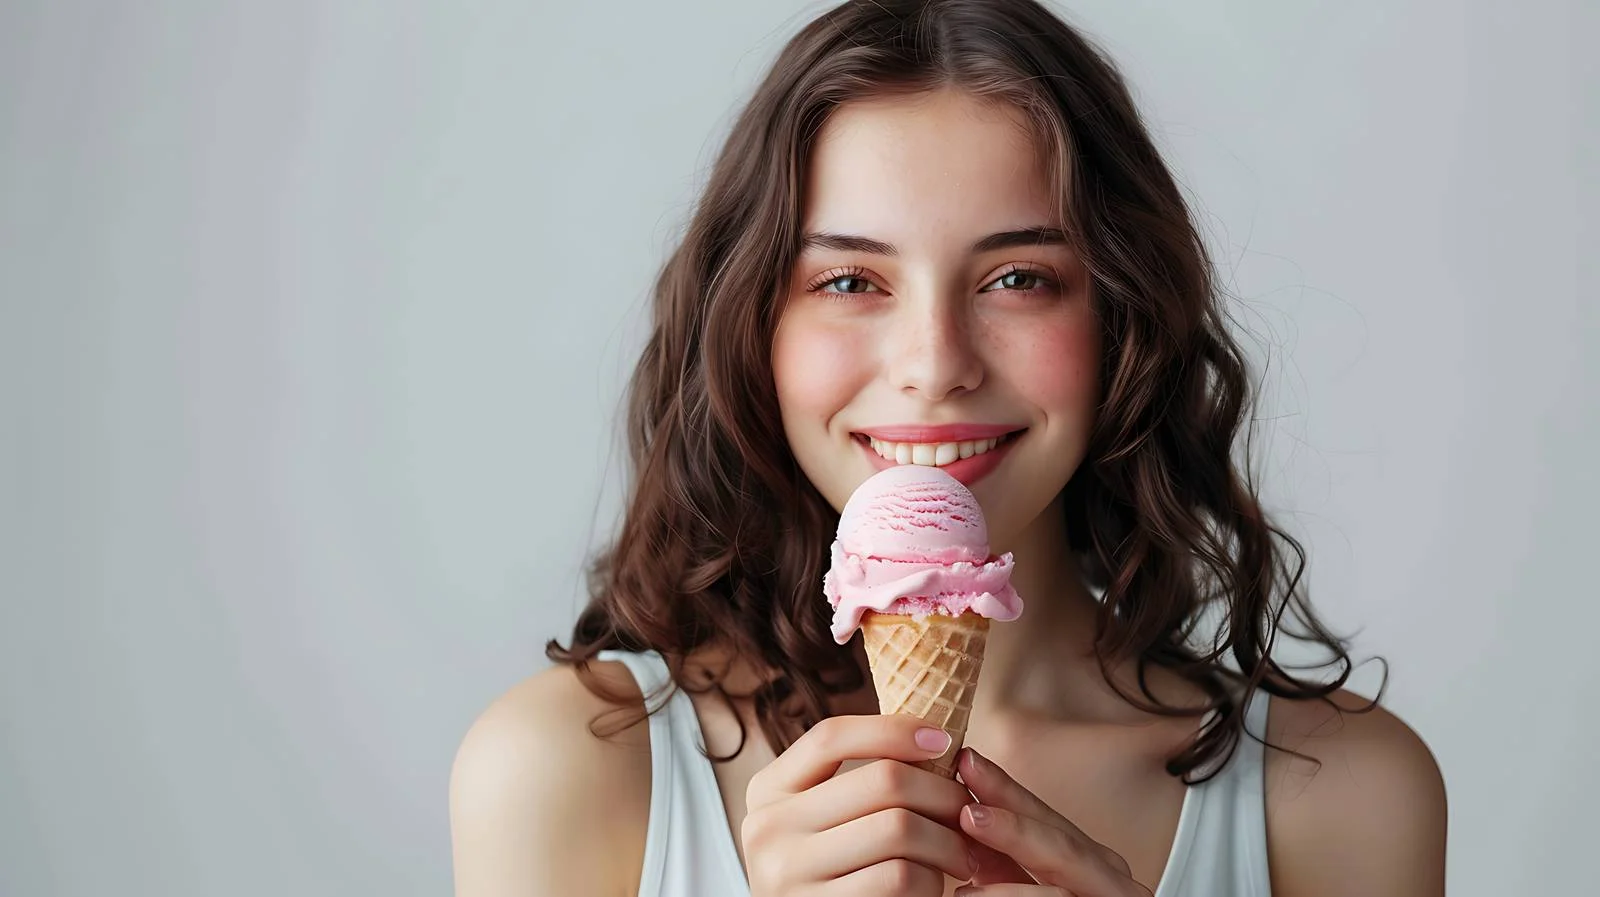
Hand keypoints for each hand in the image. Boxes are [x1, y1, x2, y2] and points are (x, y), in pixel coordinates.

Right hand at [742, 714, 980, 895]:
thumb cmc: (828, 875)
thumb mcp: (816, 821)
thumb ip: (850, 785)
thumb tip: (930, 736)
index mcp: (767, 791)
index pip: (830, 737)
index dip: (893, 729)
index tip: (943, 739)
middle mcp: (768, 827)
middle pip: (880, 780)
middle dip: (942, 792)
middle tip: (967, 811)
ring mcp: (788, 872)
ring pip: (899, 828)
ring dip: (947, 840)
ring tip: (961, 854)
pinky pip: (900, 878)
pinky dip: (931, 880)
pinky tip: (933, 885)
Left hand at [952, 748, 1153, 896]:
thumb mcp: (1017, 890)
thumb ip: (999, 862)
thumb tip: (959, 814)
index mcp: (1091, 868)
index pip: (1047, 820)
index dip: (1006, 790)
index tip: (962, 760)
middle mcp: (1112, 885)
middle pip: (1062, 841)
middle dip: (1012, 811)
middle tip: (964, 786)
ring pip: (1068, 873)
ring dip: (1018, 847)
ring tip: (967, 831)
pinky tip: (969, 896)